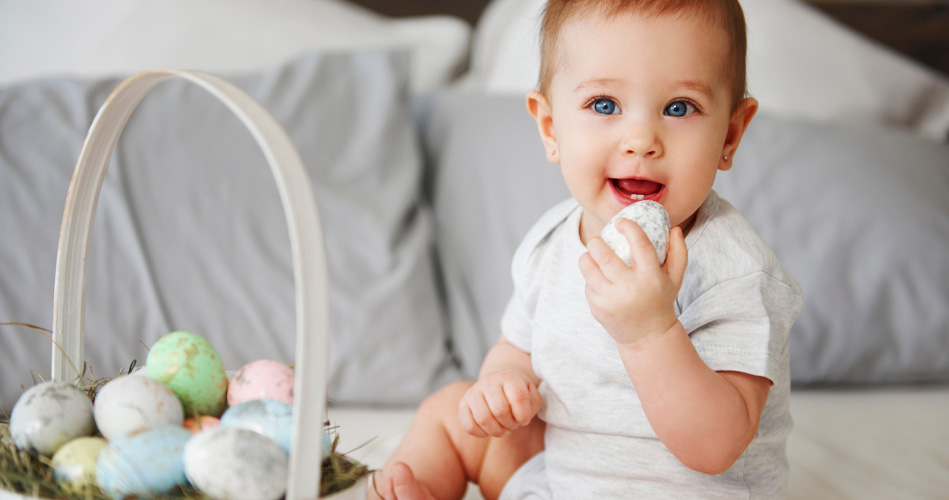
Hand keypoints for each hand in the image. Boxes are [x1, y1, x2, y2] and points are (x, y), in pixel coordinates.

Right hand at [458, 369, 541, 437]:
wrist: (498, 384)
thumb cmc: (517, 394)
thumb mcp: (532, 395)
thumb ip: (533, 405)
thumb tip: (521, 418)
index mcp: (509, 377)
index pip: (519, 397)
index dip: (524, 415)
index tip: (524, 419)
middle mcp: (489, 381)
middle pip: (500, 411)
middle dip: (510, 424)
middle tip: (513, 424)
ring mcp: (473, 392)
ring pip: (483, 419)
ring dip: (497, 431)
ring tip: (503, 429)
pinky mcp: (463, 404)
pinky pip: (469, 426)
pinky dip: (482, 434)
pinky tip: (489, 429)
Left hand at [579, 218, 687, 347]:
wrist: (648, 337)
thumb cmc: (660, 301)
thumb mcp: (675, 279)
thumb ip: (679, 252)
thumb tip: (674, 228)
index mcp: (651, 277)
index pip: (640, 244)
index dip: (629, 228)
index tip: (621, 222)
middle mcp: (630, 288)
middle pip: (603, 255)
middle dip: (596, 241)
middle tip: (597, 239)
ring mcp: (611, 300)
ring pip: (588, 267)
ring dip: (587, 256)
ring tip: (592, 255)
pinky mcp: (597, 308)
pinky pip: (587, 284)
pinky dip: (591, 278)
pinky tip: (599, 279)